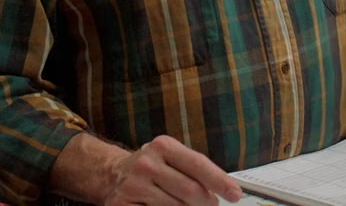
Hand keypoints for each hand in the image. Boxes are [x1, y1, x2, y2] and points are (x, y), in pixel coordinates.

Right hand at [101, 135, 243, 205]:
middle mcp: (147, 163)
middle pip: (190, 191)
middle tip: (211, 205)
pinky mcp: (123, 205)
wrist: (110, 173)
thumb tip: (222, 191)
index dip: (220, 181)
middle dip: (206, 202)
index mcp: (163, 146)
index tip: (235, 194)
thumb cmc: (151, 167)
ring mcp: (134, 185)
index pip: (198, 164)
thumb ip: (194, 171)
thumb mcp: (171, 158)